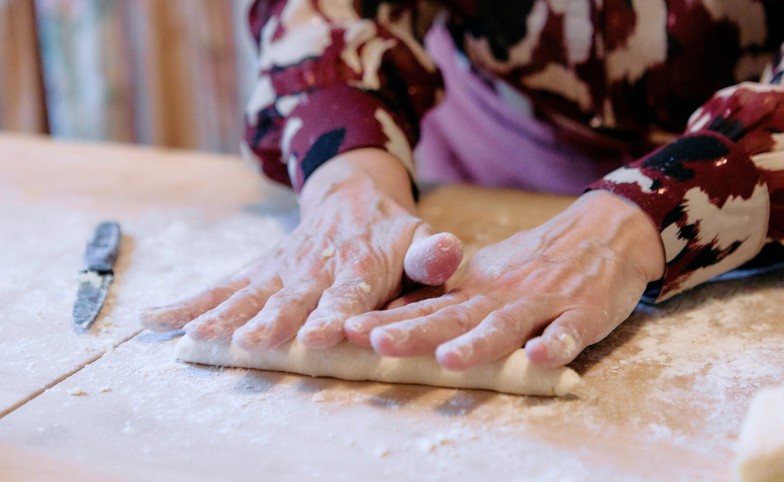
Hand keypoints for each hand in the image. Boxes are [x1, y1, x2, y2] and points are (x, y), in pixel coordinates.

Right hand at [141, 149, 462, 349]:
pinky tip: (155, 321)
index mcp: (357, 266)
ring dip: (223, 314)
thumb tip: (449, 254)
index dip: (334, 314)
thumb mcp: (419, 238)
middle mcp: (313, 268)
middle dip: (272, 321)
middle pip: (291, 299)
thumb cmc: (392, 233)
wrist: (351, 196)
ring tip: (199, 336)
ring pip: (249, 294)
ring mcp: (280, 270)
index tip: (323, 334)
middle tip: (253, 342)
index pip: (346, 294)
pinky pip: (221, 286)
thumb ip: (432, 254)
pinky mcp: (258, 271)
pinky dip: (188, 303)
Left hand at [344, 191, 664, 368]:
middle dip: (415, 331)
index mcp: (476, 289)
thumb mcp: (485, 276)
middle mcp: (502, 295)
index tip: (349, 328)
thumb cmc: (537, 263)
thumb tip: (388, 319)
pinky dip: (556, 343)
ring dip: (477, 343)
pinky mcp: (584, 312)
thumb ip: (444, 300)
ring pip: (507, 324)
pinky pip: (570, 331)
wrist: (603, 232)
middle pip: (454, 316)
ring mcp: (544, 303)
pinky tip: (540, 356)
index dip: (389, 319)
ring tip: (447, 359)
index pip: (427, 306)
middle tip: (376, 340)